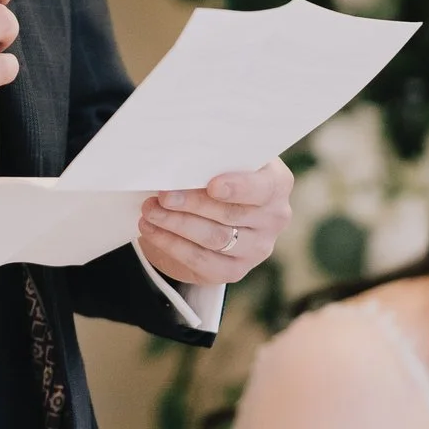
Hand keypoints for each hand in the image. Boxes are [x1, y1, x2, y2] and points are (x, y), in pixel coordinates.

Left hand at [137, 158, 292, 286]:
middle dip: (192, 204)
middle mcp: (274, 218)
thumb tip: (181, 161)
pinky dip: (172, 244)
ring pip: (214, 238)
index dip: (238, 187)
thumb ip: (211, 159)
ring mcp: (258, 248)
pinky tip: (151, 230)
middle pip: (230, 214)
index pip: (263, 188)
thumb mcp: (219, 160)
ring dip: (177, 224)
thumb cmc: (215, 174)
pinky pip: (202, 261)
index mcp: (277, 183)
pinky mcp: (235, 270)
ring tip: (150, 210)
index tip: (212, 186)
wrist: (212, 211)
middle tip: (163, 195)